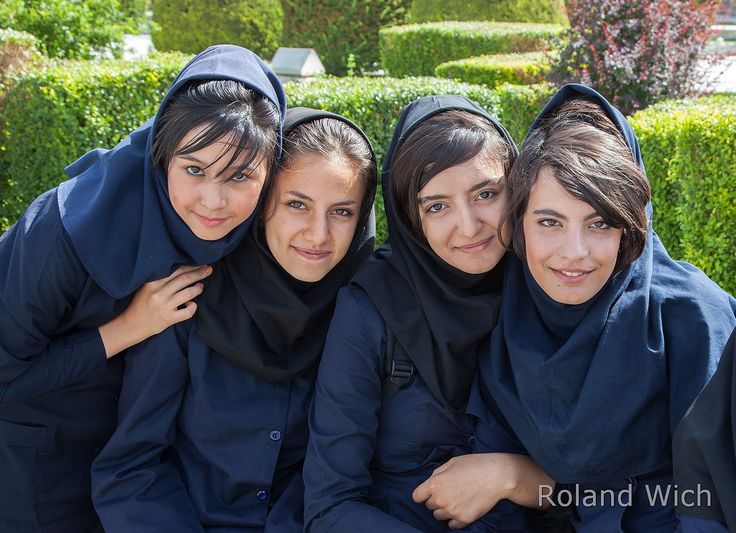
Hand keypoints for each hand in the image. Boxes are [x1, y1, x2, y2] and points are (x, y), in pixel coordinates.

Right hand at [99, 265, 211, 356]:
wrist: (132, 325)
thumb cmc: (141, 304)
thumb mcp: (147, 287)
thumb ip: (161, 278)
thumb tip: (184, 268)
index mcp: (152, 282)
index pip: (176, 270)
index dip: (191, 265)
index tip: (201, 263)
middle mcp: (159, 293)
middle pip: (185, 278)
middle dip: (199, 273)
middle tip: (209, 269)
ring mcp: (165, 306)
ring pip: (189, 293)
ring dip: (198, 288)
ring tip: (200, 286)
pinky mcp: (169, 318)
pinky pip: (188, 311)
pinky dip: (193, 307)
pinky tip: (191, 305)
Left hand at [412, 453, 551, 528]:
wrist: (496, 476)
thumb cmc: (474, 465)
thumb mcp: (451, 463)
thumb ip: (437, 474)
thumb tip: (430, 483)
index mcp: (435, 483)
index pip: (417, 496)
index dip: (422, 494)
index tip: (428, 493)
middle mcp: (440, 499)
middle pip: (429, 506)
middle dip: (436, 500)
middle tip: (448, 492)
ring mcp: (452, 511)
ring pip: (438, 516)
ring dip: (444, 510)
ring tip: (455, 501)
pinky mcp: (464, 519)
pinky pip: (452, 525)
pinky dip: (454, 519)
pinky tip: (461, 510)